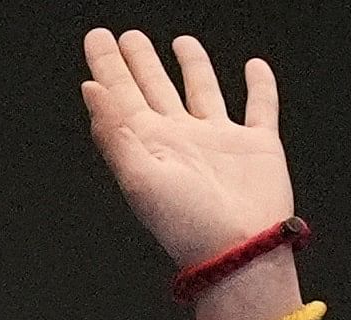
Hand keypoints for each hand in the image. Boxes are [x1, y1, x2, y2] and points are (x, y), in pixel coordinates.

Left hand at [80, 28, 294, 268]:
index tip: (97, 38)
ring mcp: (220, 141)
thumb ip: (114, 132)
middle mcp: (182, 139)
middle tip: (127, 36)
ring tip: (180, 41)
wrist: (238, 252)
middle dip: (140, 62)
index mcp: (151, 145)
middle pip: (156, 89)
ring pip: (203, 91)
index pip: (122, 96)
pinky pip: (260, 106)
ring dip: (193, 66)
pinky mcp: (258, 146)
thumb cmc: (187, 225)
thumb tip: (90, 88)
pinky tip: (254, 67)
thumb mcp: (139, 178)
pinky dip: (259, 86)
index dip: (108, 66)